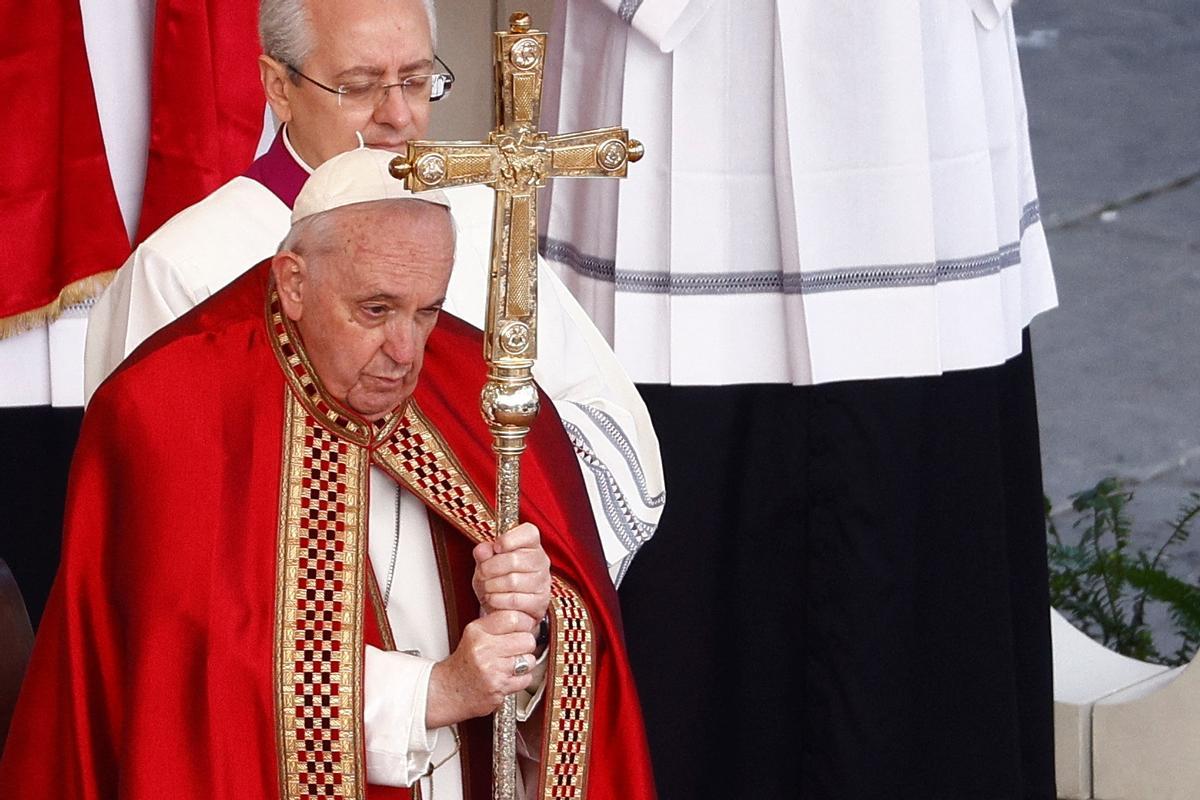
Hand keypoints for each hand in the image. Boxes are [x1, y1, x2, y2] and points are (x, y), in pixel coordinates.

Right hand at [426, 610, 536, 727]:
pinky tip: (508, 677)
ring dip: (525, 664)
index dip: (525, 623)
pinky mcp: (498, 687)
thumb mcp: (474, 635)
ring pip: (529, 660)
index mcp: (477, 631)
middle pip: (527, 640)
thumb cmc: (465, 663)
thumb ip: (497, 623)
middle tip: (516, 649)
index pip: (513, 618)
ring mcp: (491, 669)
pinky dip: (521, 680)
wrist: (449, 691)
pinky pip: (526, 678)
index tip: (524, 628)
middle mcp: (483, 649)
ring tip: (510, 664)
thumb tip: (527, 617)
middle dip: (526, 645)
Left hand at [471, 522, 550, 634]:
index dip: (509, 538)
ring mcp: (543, 583)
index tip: (496, 548)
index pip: (529, 533)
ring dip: (492, 586)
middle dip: (490, 568)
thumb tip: (481, 550)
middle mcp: (541, 561)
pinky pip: (514, 600)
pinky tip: (493, 599)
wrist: (507, 611)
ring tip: (487, 587)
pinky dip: (497, 600)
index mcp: (531, 545)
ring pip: (513, 581)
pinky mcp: (540, 603)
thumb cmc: (499, 579)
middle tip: (482, 573)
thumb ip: (484, 553)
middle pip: (514, 560)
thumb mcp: (487, 563)